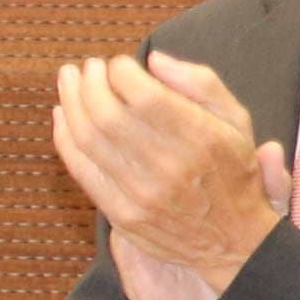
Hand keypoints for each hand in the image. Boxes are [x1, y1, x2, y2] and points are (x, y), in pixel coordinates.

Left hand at [53, 53, 288, 299]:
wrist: (233, 241)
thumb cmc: (233, 171)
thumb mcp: (236, 119)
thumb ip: (201, 83)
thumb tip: (154, 59)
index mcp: (200, 138)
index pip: (143, 96)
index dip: (121, 72)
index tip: (119, 64)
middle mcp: (168, 166)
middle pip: (108, 115)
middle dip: (90, 83)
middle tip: (88, 67)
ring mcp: (140, 194)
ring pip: (88, 140)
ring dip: (71, 103)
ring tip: (69, 80)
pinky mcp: (121, 214)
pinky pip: (81, 171)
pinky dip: (65, 138)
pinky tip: (62, 115)